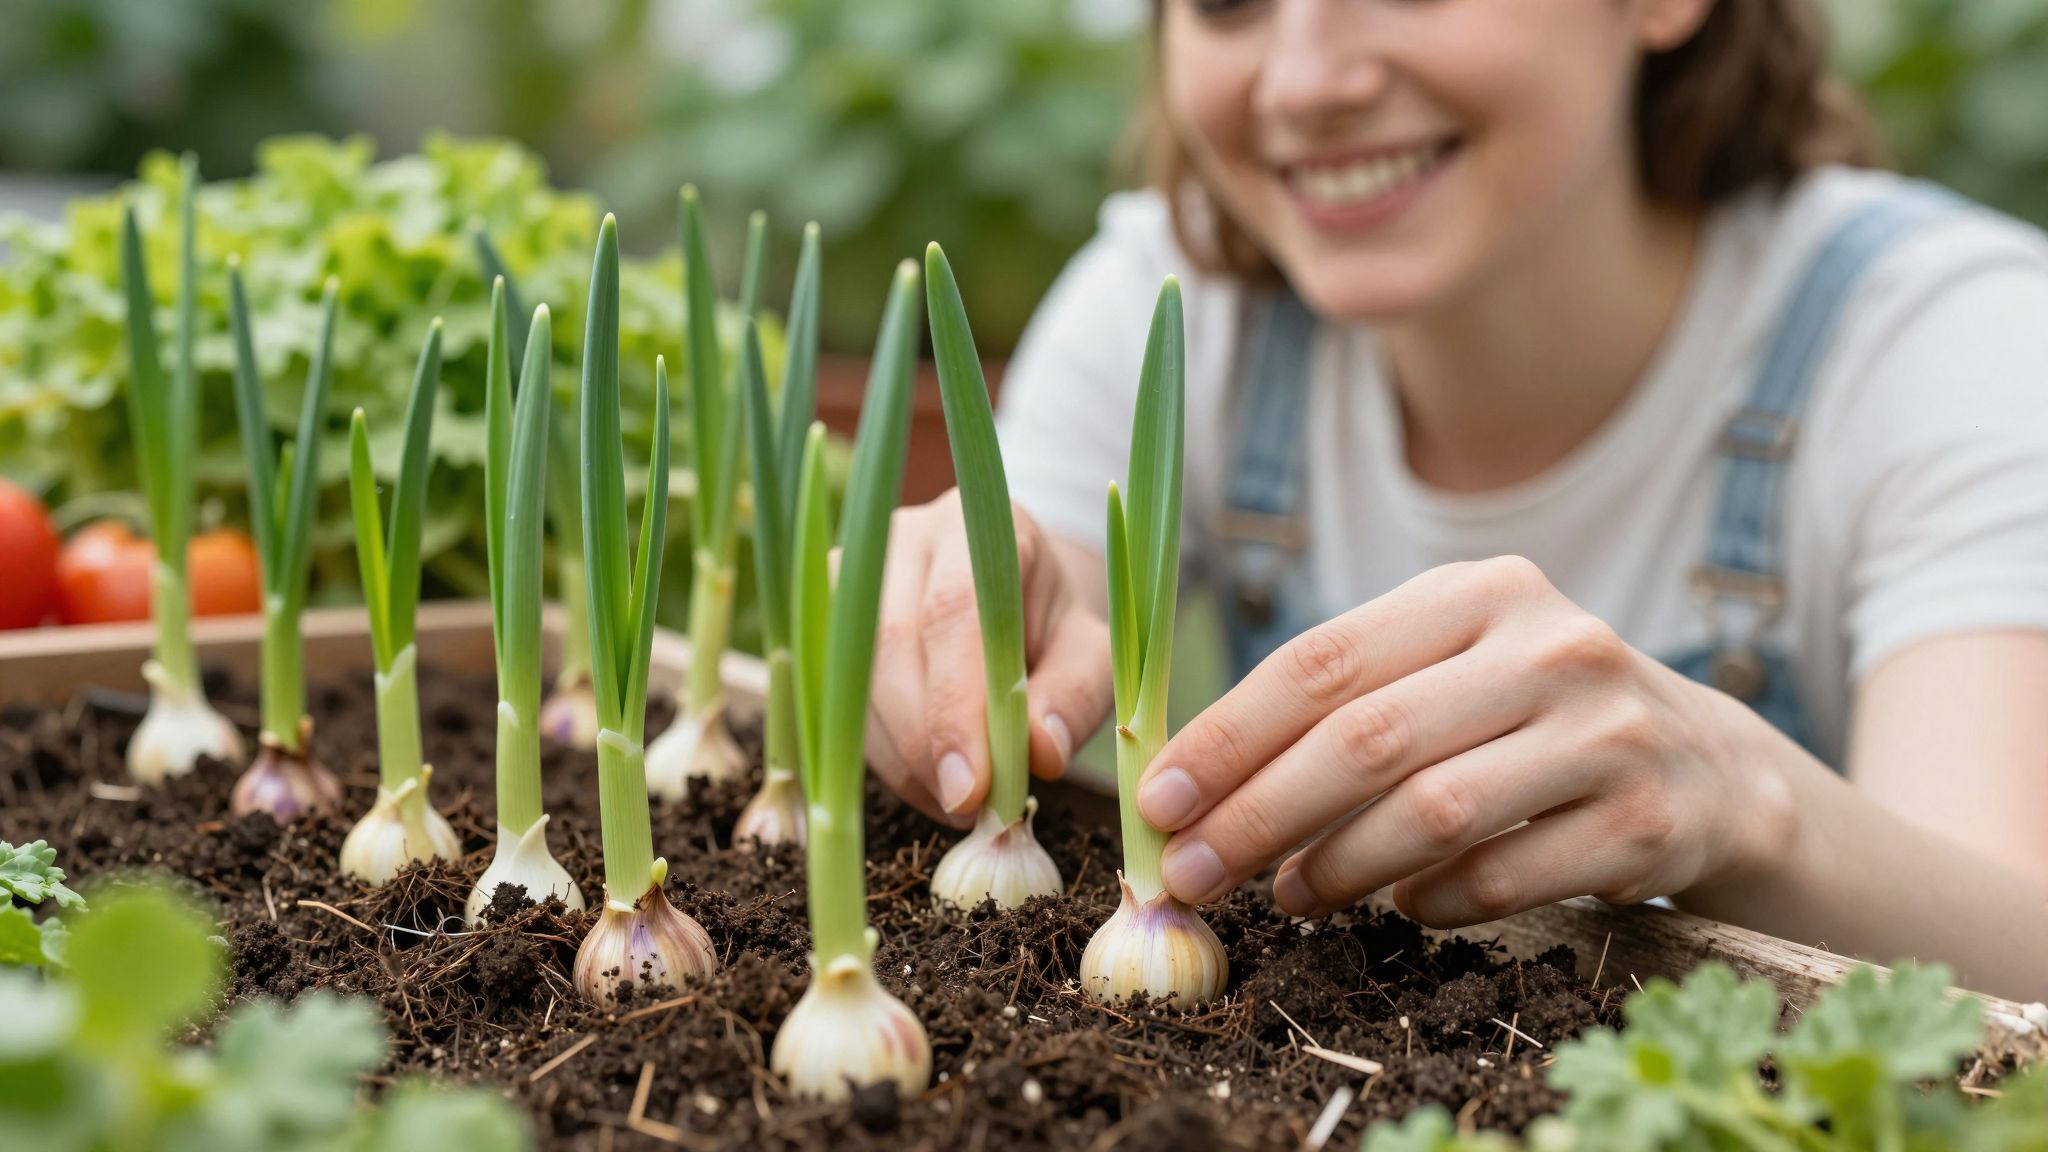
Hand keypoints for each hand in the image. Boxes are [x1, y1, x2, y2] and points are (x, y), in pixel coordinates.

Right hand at [867, 490, 1113, 826]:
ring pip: (851, 678)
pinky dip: (879, 755)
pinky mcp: (824, 616)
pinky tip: (926, 781)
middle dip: (921, 742)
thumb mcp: (1093, 657)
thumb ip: (1075, 697)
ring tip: (957, 800)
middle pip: (887, 643)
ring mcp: (852, 573)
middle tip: (965, 806)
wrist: (1014, 596)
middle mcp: (903, 537)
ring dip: (899, 758)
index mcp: (981, 527)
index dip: (953, 706)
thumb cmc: (1055, 629)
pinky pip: (834, 698)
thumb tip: (1040, 752)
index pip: (952, 613)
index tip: (970, 788)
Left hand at [1137, 556, 1799, 924]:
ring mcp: (1607, 733)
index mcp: (1479, 592)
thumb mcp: (1451, 667)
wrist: (1708, 767)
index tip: (1157, 800)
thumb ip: (1342, 702)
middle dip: (1257, 815)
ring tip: (1286, 897)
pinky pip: (1504, 877)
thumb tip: (1193, 785)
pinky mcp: (1648, 821)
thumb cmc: (1531, 717)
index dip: (1227, 737)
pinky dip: (1431, 902)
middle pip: (1367, 740)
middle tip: (1189, 875)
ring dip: (1336, 869)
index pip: (1321, 662)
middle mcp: (1550, 646)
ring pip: (1432, 812)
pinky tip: (1397, 909)